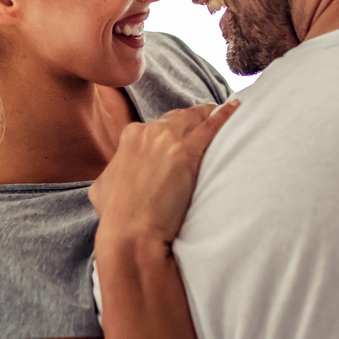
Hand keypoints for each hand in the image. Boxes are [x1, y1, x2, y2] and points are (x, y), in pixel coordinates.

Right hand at [89, 101, 239, 245]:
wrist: (131, 232)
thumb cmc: (117, 215)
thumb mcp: (102, 186)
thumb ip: (113, 171)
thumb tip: (115, 174)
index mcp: (130, 136)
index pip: (158, 124)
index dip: (171, 129)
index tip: (180, 134)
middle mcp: (148, 132)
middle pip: (178, 118)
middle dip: (192, 119)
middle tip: (206, 120)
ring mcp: (168, 140)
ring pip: (195, 118)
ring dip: (209, 114)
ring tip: (224, 111)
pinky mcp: (187, 153)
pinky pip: (211, 127)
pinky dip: (225, 115)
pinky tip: (236, 107)